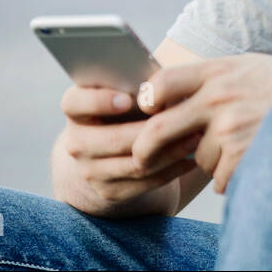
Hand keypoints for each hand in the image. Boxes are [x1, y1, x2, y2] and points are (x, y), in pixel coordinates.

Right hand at [59, 84, 202, 206]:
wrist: (115, 150)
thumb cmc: (132, 107)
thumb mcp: (129, 91)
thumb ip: (139, 83)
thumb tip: (164, 80)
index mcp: (76, 109)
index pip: (74, 103)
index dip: (98, 101)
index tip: (128, 99)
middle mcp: (76, 141)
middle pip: (112, 138)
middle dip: (152, 130)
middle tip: (186, 117)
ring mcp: (89, 170)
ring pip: (133, 163)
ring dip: (169, 151)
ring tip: (197, 137)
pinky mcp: (108, 191)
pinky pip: (143, 183)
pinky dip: (170, 171)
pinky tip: (191, 159)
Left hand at [131, 53, 271, 193]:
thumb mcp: (250, 67)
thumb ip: (212, 79)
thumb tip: (165, 97)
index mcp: (218, 71)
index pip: (161, 84)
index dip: (146, 102)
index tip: (146, 113)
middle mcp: (219, 97)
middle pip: (159, 130)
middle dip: (145, 150)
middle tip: (143, 159)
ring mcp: (230, 128)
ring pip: (198, 160)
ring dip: (215, 161)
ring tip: (249, 143)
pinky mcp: (243, 156)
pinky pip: (220, 178)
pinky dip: (234, 175)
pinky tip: (258, 157)